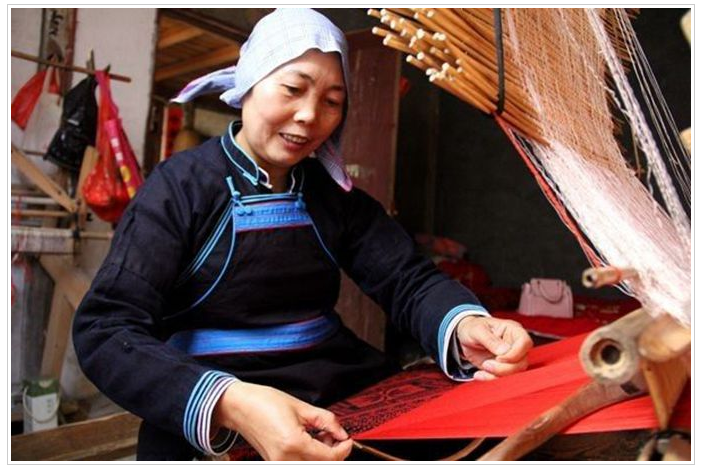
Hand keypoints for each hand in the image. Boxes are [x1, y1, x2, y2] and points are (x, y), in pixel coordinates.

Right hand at [213, 381, 352, 460]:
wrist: (241, 406)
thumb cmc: (264, 403)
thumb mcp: (301, 407)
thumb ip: (326, 421)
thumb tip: (341, 432)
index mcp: (293, 443)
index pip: (329, 457)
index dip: (344, 448)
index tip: (347, 440)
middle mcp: (285, 458)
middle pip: (321, 466)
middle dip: (334, 453)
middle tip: (333, 436)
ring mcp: (278, 464)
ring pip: (311, 466)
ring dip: (321, 456)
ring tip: (319, 436)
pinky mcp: (275, 463)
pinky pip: (299, 464)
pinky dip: (309, 457)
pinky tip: (308, 441)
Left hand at [456, 316, 532, 380]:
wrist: (464, 337)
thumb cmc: (472, 328)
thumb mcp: (477, 330)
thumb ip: (491, 340)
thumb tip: (504, 351)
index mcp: (512, 330)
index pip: (525, 342)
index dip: (514, 354)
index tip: (499, 358)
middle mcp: (514, 344)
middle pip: (522, 362)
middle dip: (504, 368)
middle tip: (486, 364)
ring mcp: (510, 357)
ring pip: (514, 373)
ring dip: (497, 375)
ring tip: (482, 368)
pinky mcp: (503, 367)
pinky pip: (503, 378)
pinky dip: (491, 379)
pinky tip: (479, 375)